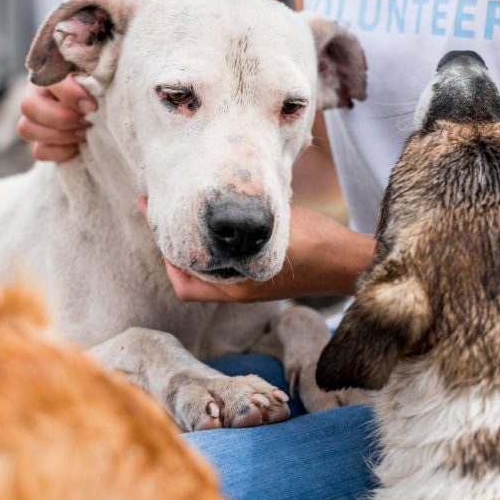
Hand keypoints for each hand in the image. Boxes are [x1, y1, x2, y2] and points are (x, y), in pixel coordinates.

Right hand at [17, 74, 96, 161]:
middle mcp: (36, 94)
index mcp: (49, 70)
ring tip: (84, 133)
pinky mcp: (41, 143)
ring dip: (60, 136)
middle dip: (61, 118)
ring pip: (26, 129)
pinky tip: (78, 147)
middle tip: (86, 122)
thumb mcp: (100, 72)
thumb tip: (99, 77)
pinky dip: (60, 152)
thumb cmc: (103, 85)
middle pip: (28, 106)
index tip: (91, 106)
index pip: (44, 77)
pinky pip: (39, 151)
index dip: (67, 94)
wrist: (106, 109)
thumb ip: (94, 69)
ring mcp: (34, 120)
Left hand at [139, 198, 374, 302]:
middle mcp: (236, 292)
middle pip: (187, 276)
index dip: (164, 249)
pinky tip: (213, 223)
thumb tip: (208, 207)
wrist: (345, 261)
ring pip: (204, 271)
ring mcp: (247, 287)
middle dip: (171, 246)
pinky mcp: (258, 279)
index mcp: (234, 287)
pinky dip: (210, 249)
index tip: (154, 217)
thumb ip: (237, 224)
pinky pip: (222, 267)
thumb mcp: (269, 228)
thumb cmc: (313, 243)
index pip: (181, 279)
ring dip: (191, 247)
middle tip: (161, 211)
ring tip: (182, 213)